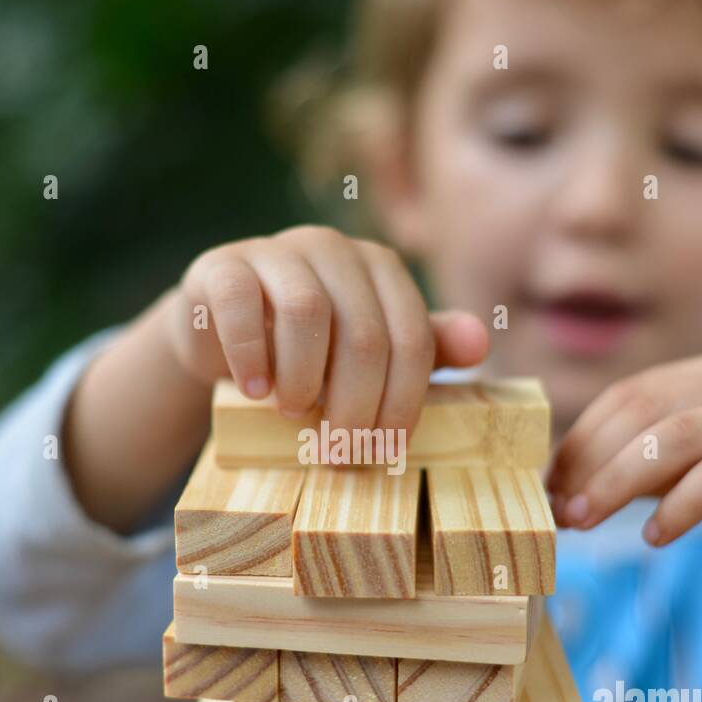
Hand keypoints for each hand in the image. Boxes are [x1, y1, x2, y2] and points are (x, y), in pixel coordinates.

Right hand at [166, 225, 488, 433]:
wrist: (221, 335)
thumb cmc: (308, 352)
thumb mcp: (370, 356)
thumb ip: (423, 349)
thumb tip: (481, 342)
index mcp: (381, 268)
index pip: (411, 338)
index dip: (402, 402)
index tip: (383, 450)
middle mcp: (333, 249)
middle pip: (363, 334)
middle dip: (353, 405)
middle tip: (337, 451)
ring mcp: (276, 251)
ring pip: (306, 312)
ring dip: (302, 379)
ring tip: (293, 415)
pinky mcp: (223, 266)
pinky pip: (241, 304)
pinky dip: (250, 356)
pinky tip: (254, 391)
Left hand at [546, 348, 701, 545]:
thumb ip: (649, 469)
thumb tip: (568, 491)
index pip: (627, 395)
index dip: (579, 440)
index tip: (548, 484)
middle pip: (641, 412)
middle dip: (589, 463)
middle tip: (559, 510)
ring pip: (673, 437)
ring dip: (616, 482)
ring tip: (584, 520)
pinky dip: (679, 506)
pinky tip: (655, 536)